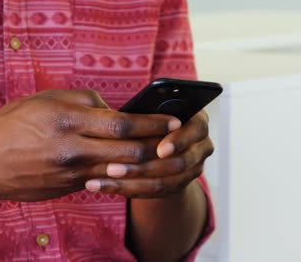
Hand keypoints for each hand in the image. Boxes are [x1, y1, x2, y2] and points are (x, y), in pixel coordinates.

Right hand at [0, 90, 180, 201]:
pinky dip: (123, 175)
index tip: (175, 119)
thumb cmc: (14, 123)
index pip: (125, 124)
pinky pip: (104, 182)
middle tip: (177, 139)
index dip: (154, 123)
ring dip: (147, 165)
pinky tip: (134, 167)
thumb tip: (117, 111)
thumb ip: (87, 103)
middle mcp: (73, 150)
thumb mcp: (49, 99)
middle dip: (160, 147)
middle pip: (131, 153)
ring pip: (123, 172)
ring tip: (163, 154)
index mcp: (70, 120)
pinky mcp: (69, 189)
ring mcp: (72, 174)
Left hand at [85, 111, 213, 197]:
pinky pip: (152, 193)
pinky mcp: (177, 186)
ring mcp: (192, 169)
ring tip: (99, 180)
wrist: (159, 137)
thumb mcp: (151, 107)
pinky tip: (101, 186)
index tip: (160, 150)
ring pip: (163, 183)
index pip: (196, 130)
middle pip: (178, 163)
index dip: (178, 141)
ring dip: (128, 182)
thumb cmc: (151, 113)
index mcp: (198, 120)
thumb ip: (146, 111)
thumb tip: (126, 113)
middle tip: (111, 167)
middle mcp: (202, 146)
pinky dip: (125, 190)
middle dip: (142, 167)